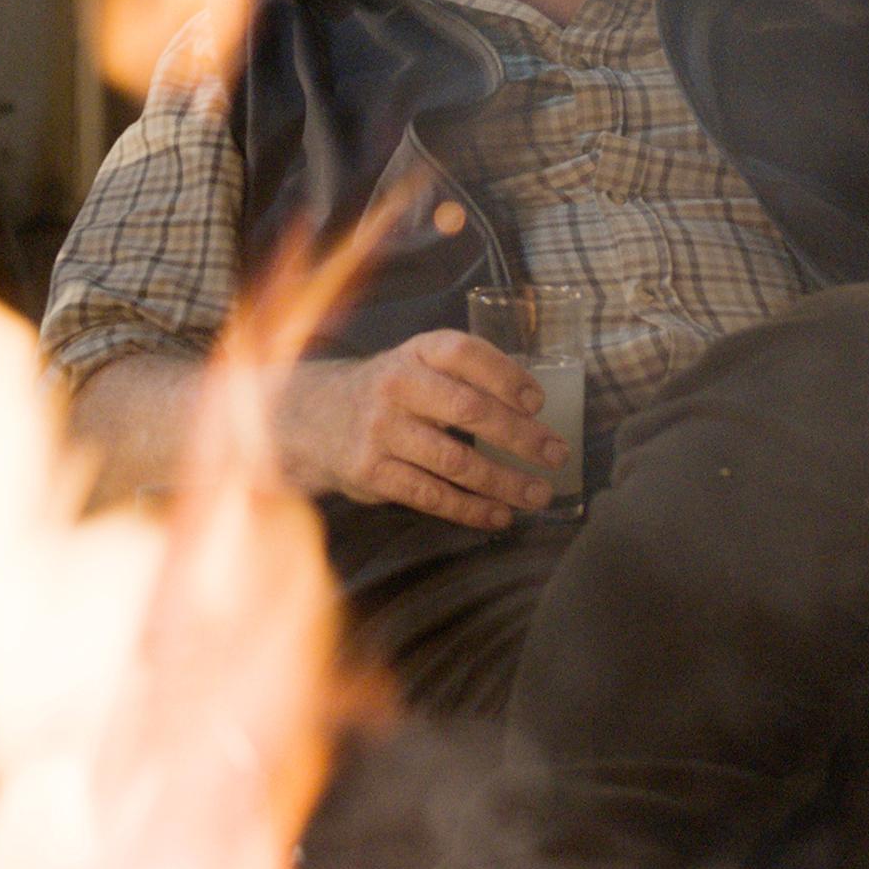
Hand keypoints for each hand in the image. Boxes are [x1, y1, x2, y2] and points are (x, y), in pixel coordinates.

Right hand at [275, 333, 566, 529]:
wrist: (312, 420)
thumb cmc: (387, 393)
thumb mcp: (415, 365)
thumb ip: (462, 377)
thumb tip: (532, 410)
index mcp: (415, 353)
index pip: (465, 353)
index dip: (506, 376)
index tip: (537, 402)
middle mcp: (396, 386)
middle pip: (469, 410)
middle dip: (520, 436)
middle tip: (555, 454)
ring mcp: (382, 431)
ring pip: (456, 461)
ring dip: (504, 481)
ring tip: (538, 494)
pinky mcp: (372, 472)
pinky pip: (431, 495)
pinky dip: (470, 509)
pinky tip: (499, 515)